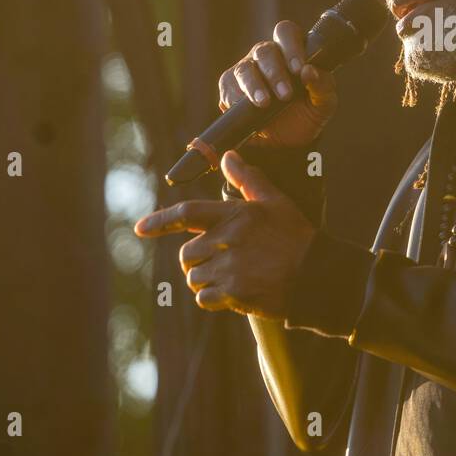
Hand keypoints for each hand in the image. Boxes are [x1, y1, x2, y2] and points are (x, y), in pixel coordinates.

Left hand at [133, 151, 317, 318]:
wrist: (316, 275)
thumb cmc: (296, 237)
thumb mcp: (275, 202)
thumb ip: (248, 180)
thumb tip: (227, 156)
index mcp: (235, 215)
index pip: (187, 213)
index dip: (160, 221)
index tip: (140, 228)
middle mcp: (228, 240)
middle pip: (187, 254)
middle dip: (197, 260)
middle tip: (219, 263)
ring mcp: (230, 268)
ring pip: (194, 278)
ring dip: (206, 280)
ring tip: (231, 277)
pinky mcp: (234, 293)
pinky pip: (204, 298)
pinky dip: (213, 298)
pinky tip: (234, 293)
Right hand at [218, 20, 337, 149]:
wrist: (286, 142)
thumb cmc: (306, 114)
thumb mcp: (323, 104)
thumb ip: (323, 86)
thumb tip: (309, 72)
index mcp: (291, 51)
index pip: (286, 33)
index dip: (291, 47)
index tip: (299, 69)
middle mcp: (267, 55)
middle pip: (264, 51)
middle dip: (275, 73)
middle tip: (285, 94)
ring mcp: (246, 69)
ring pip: (244, 69)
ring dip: (254, 86)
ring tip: (264, 103)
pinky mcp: (230, 86)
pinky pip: (228, 86)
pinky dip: (236, 98)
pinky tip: (245, 108)